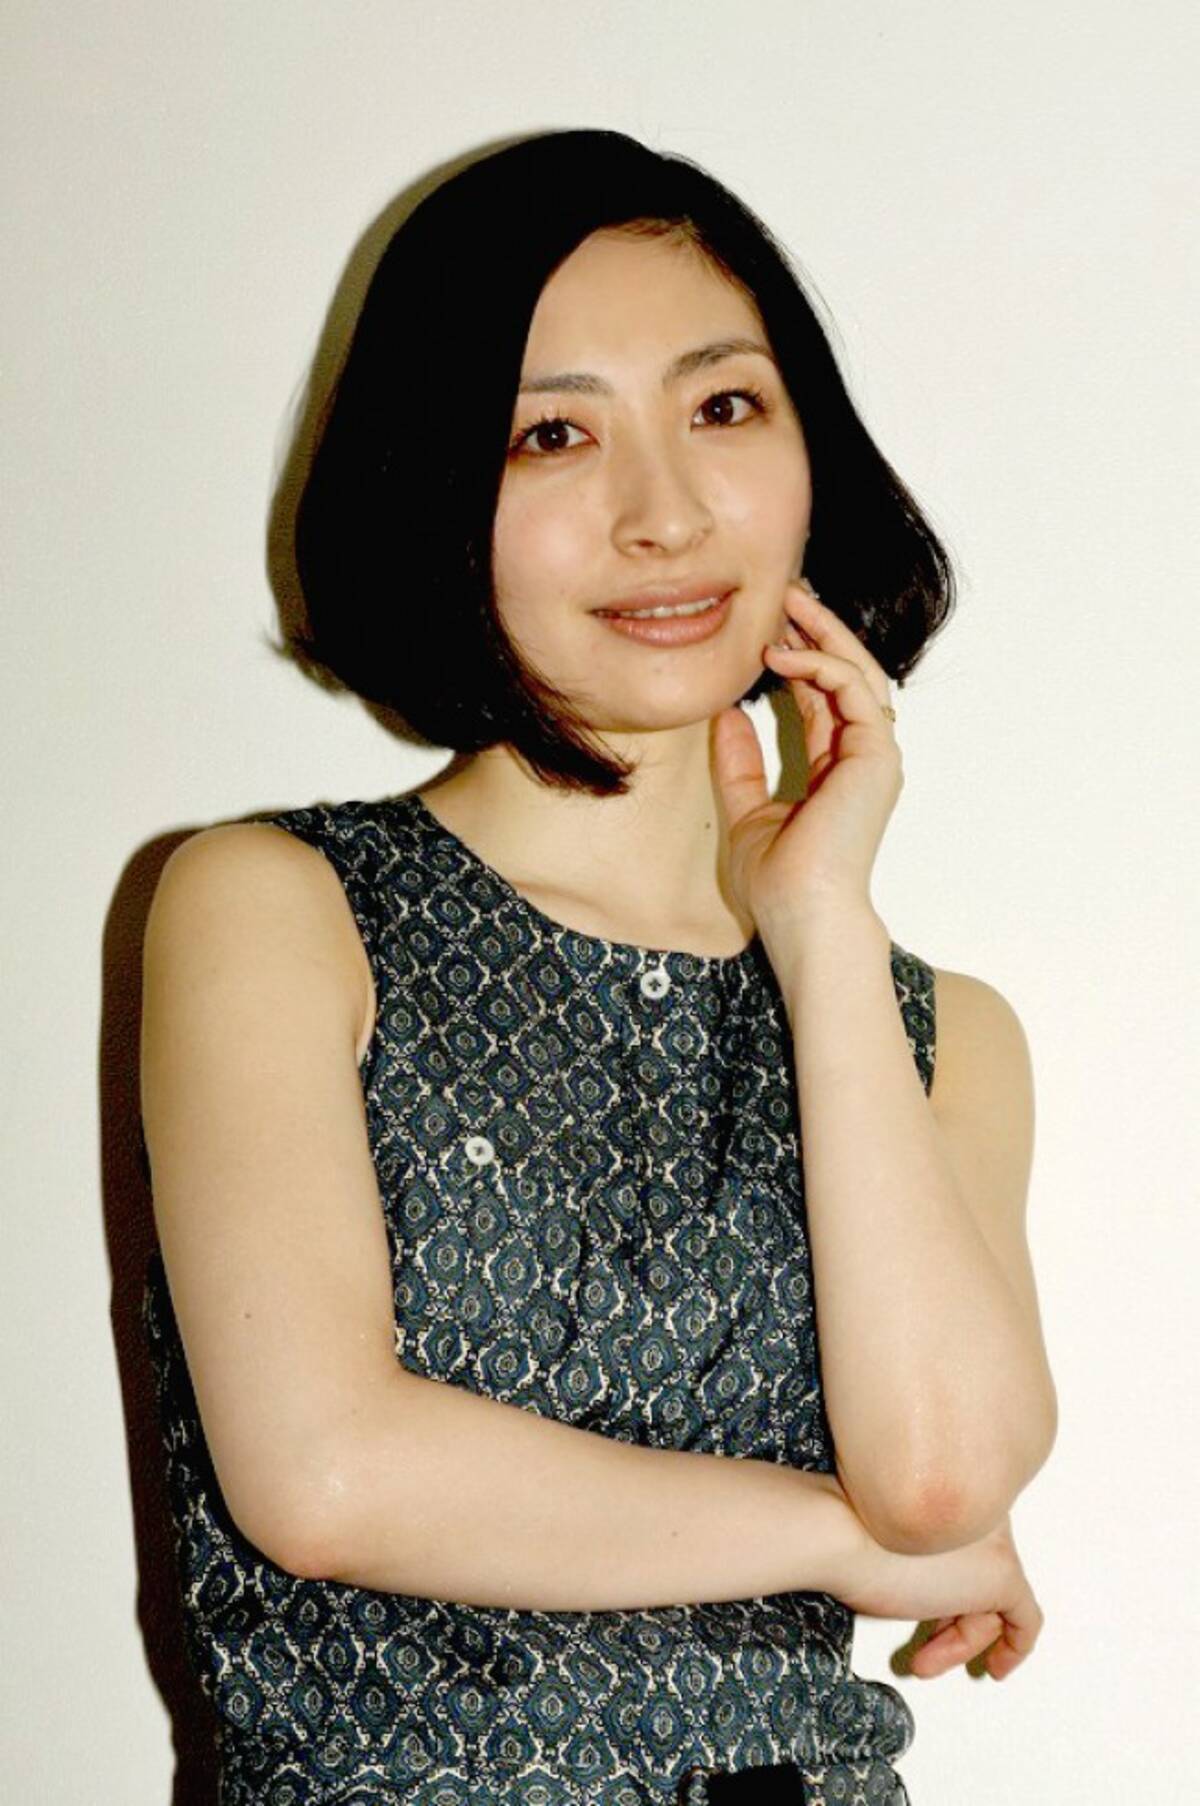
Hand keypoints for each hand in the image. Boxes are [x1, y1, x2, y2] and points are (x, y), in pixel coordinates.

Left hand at [712, 579, 901, 928]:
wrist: (802, 914)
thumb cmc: (779, 881)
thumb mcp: (745, 810)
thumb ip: (739, 765)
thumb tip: (725, 717)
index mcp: (838, 770)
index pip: (824, 697)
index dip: (799, 658)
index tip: (766, 629)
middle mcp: (863, 759)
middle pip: (850, 674)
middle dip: (820, 630)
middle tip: (787, 593)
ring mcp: (875, 756)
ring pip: (860, 671)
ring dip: (825, 632)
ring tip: (788, 602)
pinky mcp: (876, 755)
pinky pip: (854, 689)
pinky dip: (821, 663)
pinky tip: (781, 654)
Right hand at [835, 1503, 1043, 1682]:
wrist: (838, 1530)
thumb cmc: (848, 1530)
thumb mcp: (893, 1533)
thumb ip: (923, 1549)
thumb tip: (928, 1585)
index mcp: (960, 1488)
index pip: (970, 1549)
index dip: (951, 1589)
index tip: (934, 1617)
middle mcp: (985, 1511)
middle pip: (982, 1576)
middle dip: (954, 1620)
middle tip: (926, 1648)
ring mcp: (996, 1542)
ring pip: (993, 1601)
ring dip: (958, 1642)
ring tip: (924, 1662)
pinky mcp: (1002, 1576)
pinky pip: (1025, 1621)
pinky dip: (1014, 1649)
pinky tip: (995, 1668)